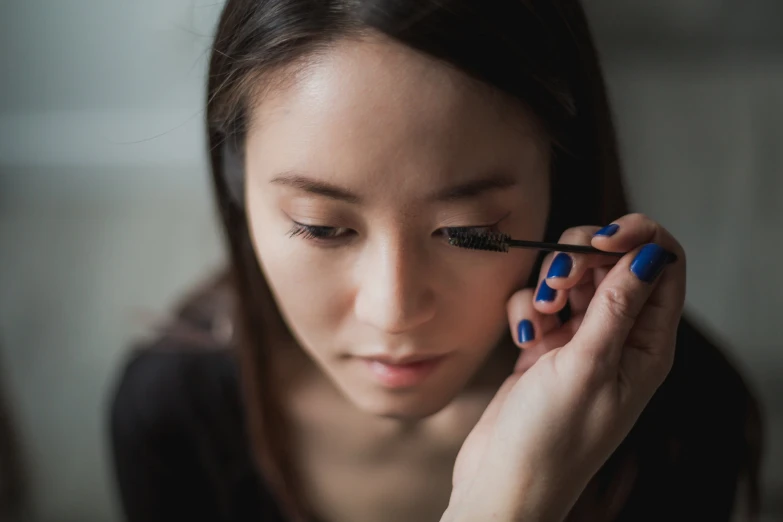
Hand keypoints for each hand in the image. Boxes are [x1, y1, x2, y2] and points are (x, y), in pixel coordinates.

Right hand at [443, 214, 685, 521]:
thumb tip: (651, 253)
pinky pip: (539, 303)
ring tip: (539, 317)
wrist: (504, 480)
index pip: (662, 267)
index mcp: (647, 345)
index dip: (636, 238)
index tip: (599, 239)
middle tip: (559, 282)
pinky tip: (522, 338)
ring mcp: (580, 342)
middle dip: (581, 260)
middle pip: (612, 264)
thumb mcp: (589, 366)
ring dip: (551, 285)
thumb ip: (617, 305)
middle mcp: (618, 338)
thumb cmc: (551, 438)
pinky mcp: (545, 347)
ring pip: (572, 280)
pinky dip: (527, 309)